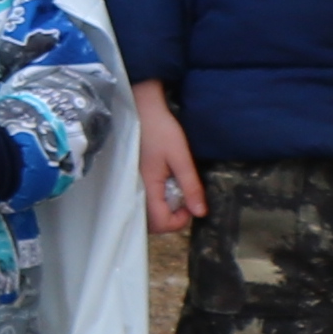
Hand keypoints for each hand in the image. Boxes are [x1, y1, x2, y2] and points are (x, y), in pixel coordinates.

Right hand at [137, 80, 204, 229]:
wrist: (141, 110)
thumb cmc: (161, 131)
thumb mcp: (181, 157)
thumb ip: (191, 186)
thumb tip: (200, 213)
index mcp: (148, 187)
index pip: (161, 222)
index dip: (180, 221)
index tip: (191, 204)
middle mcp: (136, 191)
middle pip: (152, 223)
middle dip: (171, 219)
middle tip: (184, 200)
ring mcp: (132, 186)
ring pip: (147, 215)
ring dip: (164, 211)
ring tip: (175, 192)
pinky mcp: (133, 180)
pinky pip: (144, 202)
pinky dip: (157, 201)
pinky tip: (165, 185)